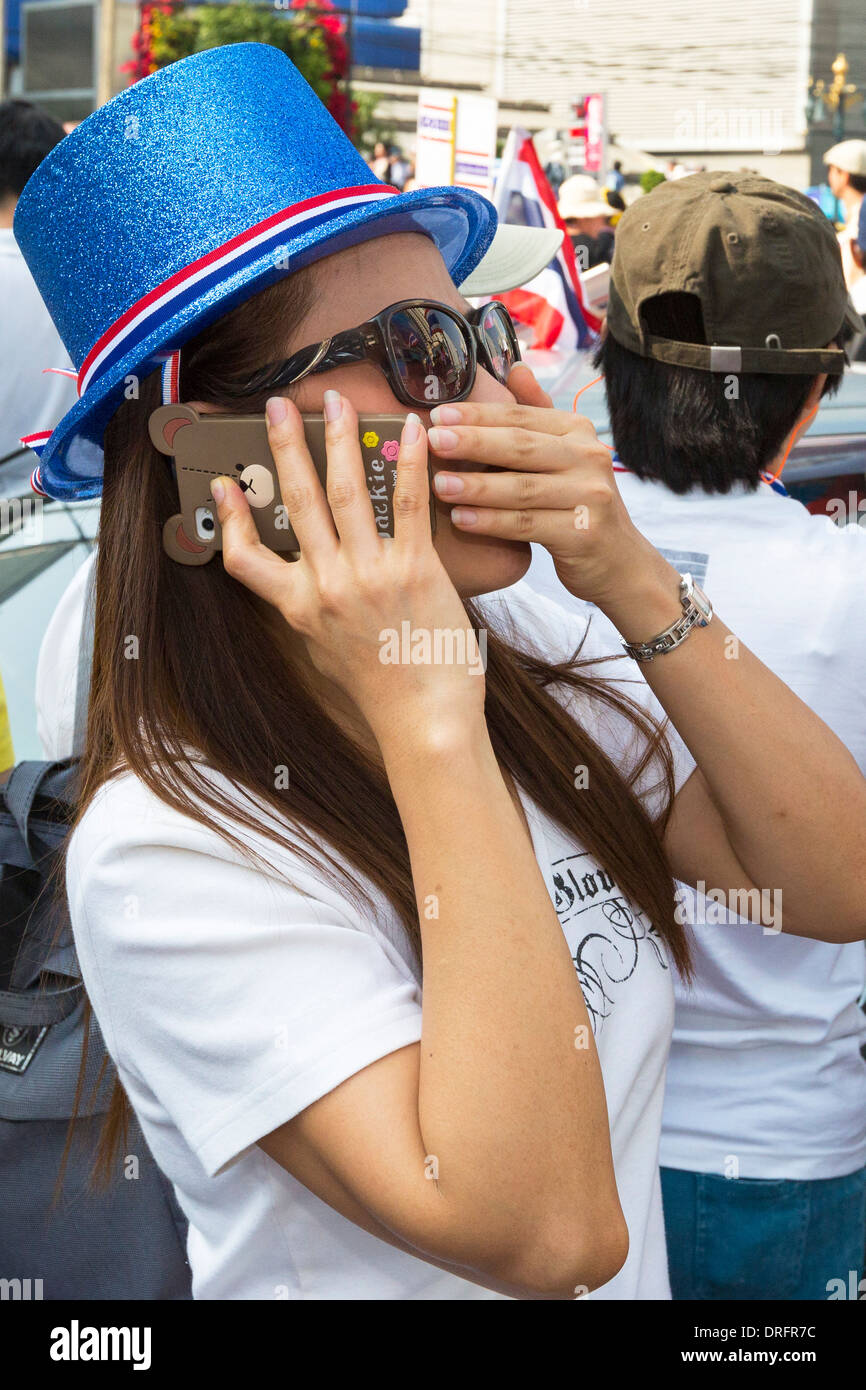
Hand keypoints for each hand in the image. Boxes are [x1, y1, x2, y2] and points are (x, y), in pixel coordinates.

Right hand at [208, 393, 486, 751]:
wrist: (425, 720)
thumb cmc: (383, 691)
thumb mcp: (328, 653)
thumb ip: (315, 611)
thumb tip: (312, 578)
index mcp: (299, 608)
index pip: (245, 558)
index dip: (230, 517)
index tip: (224, 484)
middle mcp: (328, 585)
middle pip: (298, 503)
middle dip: (285, 448)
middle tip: (278, 407)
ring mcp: (371, 574)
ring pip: (346, 492)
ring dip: (337, 439)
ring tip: (335, 400)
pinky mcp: (416, 569)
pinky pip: (406, 503)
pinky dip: (409, 461)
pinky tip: (410, 429)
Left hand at [427, 362, 674, 619]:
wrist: (618, 561)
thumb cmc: (576, 503)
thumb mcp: (564, 454)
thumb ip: (537, 414)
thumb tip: (514, 368)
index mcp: (578, 432)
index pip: (522, 417)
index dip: (479, 415)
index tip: (438, 415)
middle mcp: (589, 458)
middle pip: (521, 447)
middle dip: (473, 443)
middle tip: (432, 442)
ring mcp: (590, 497)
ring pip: (522, 488)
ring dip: (476, 486)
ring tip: (437, 485)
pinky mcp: (582, 534)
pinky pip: (526, 525)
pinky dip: (491, 522)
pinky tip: (460, 520)